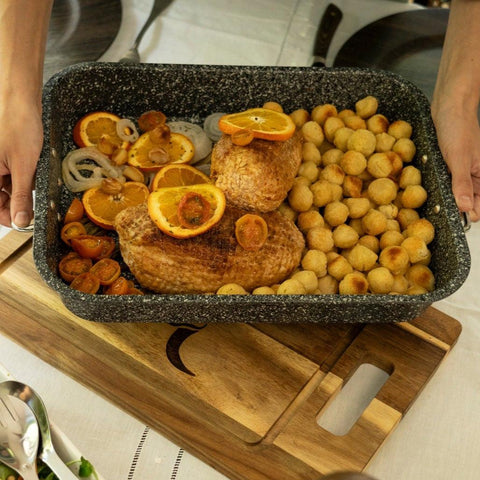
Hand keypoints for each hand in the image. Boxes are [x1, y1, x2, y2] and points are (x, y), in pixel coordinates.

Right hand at [0, 93, 42, 227]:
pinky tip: (31, 172)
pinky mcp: (2, 156)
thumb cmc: (18, 124)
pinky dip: (21, 177)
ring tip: (33, 180)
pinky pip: (9, 174)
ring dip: (19, 190)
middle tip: (33, 204)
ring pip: (4, 186)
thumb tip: (20, 220)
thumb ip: (21, 196)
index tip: (24, 222)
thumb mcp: (24, 166)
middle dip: (14, 203)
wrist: (18, 96)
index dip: (6, 217)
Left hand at [431, 98, 479, 222]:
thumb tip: (465, 208)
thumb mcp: (458, 159)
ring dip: (449, 196)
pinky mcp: (450, 162)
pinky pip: (448, 178)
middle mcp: (476, 173)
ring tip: (440, 201)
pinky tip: (433, 186)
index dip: (470, 214)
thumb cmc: (458, 127)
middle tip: (445, 213)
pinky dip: (442, 183)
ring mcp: (462, 168)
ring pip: (456, 190)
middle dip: (458, 206)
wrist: (448, 105)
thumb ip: (462, 185)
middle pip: (468, 200)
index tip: (459, 220)